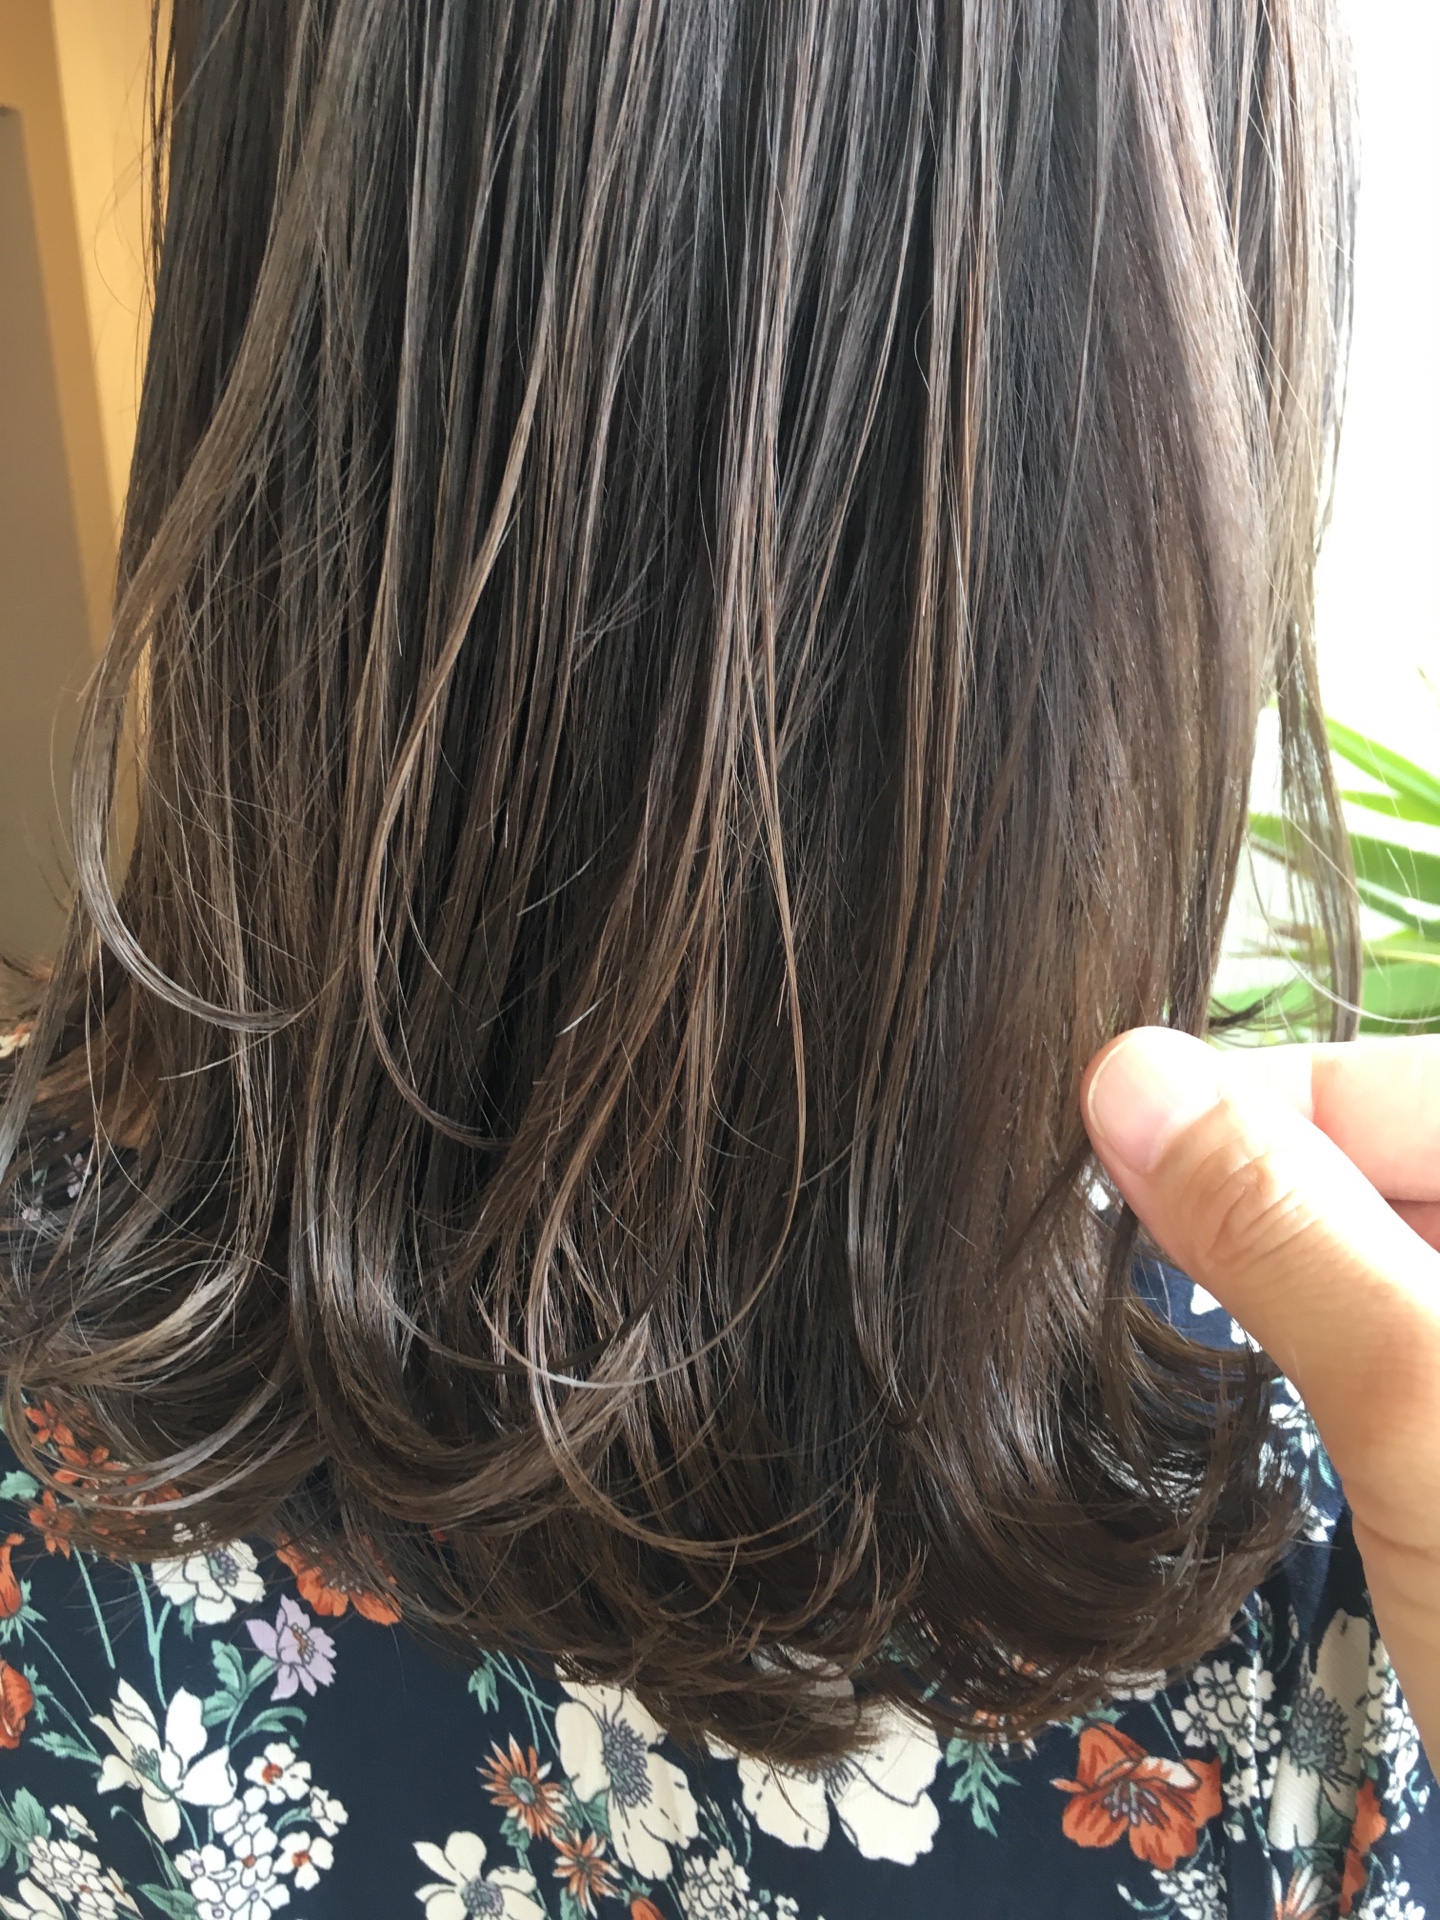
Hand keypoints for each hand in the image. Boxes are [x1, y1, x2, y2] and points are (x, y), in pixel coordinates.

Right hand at [1080, 1028, 1439, 1767]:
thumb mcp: (1424, 1413)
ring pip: (1390, 1249)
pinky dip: (1343, 1343)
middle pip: (1391, 1160)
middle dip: (1263, 1200)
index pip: (1391, 1081)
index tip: (1102, 1160)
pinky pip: (1408, 1330)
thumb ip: (1283, 1229)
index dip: (1241, 1106)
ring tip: (1204, 1318)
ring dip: (1293, 1274)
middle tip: (1146, 1265)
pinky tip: (1305, 1392)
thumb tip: (1123, 1070)